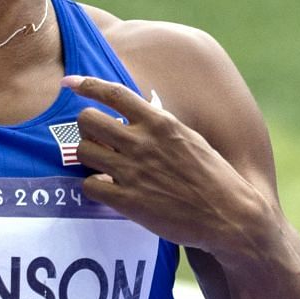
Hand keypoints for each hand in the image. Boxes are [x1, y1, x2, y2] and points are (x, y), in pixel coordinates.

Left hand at [64, 75, 274, 260]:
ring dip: (88, 157)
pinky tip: (108, 189)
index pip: (114, 93)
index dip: (87, 85)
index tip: (69, 83)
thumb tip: (142, 111)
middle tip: (97, 140)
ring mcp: (133, 171)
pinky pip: (89, 185)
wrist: (230, 215)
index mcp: (161, 122)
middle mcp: (143, 142)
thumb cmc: (212, 176)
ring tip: (102, 165)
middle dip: (86, 128)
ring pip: (83, 151)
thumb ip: (162, 125)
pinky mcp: (128, 201)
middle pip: (87, 119)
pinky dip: (94, 186)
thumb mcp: (189, 138)